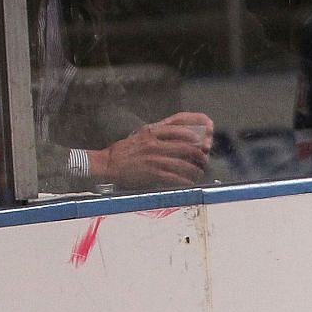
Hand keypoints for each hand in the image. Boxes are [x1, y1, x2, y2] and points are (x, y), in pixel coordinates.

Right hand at [94, 112, 212, 188]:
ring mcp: (154, 159)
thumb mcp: (141, 135)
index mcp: (152, 131)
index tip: (201, 140)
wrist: (108, 163)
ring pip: (183, 164)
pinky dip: (185, 181)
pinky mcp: (152, 173)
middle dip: (199, 155)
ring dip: (194, 170)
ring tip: (198, 173)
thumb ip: (159, 134)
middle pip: (186, 147)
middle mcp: (154, 143)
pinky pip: (175, 177)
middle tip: (203, 159)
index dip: (195, 135)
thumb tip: (180, 137)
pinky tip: (189, 183)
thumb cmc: (125, 150)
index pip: (179, 128)